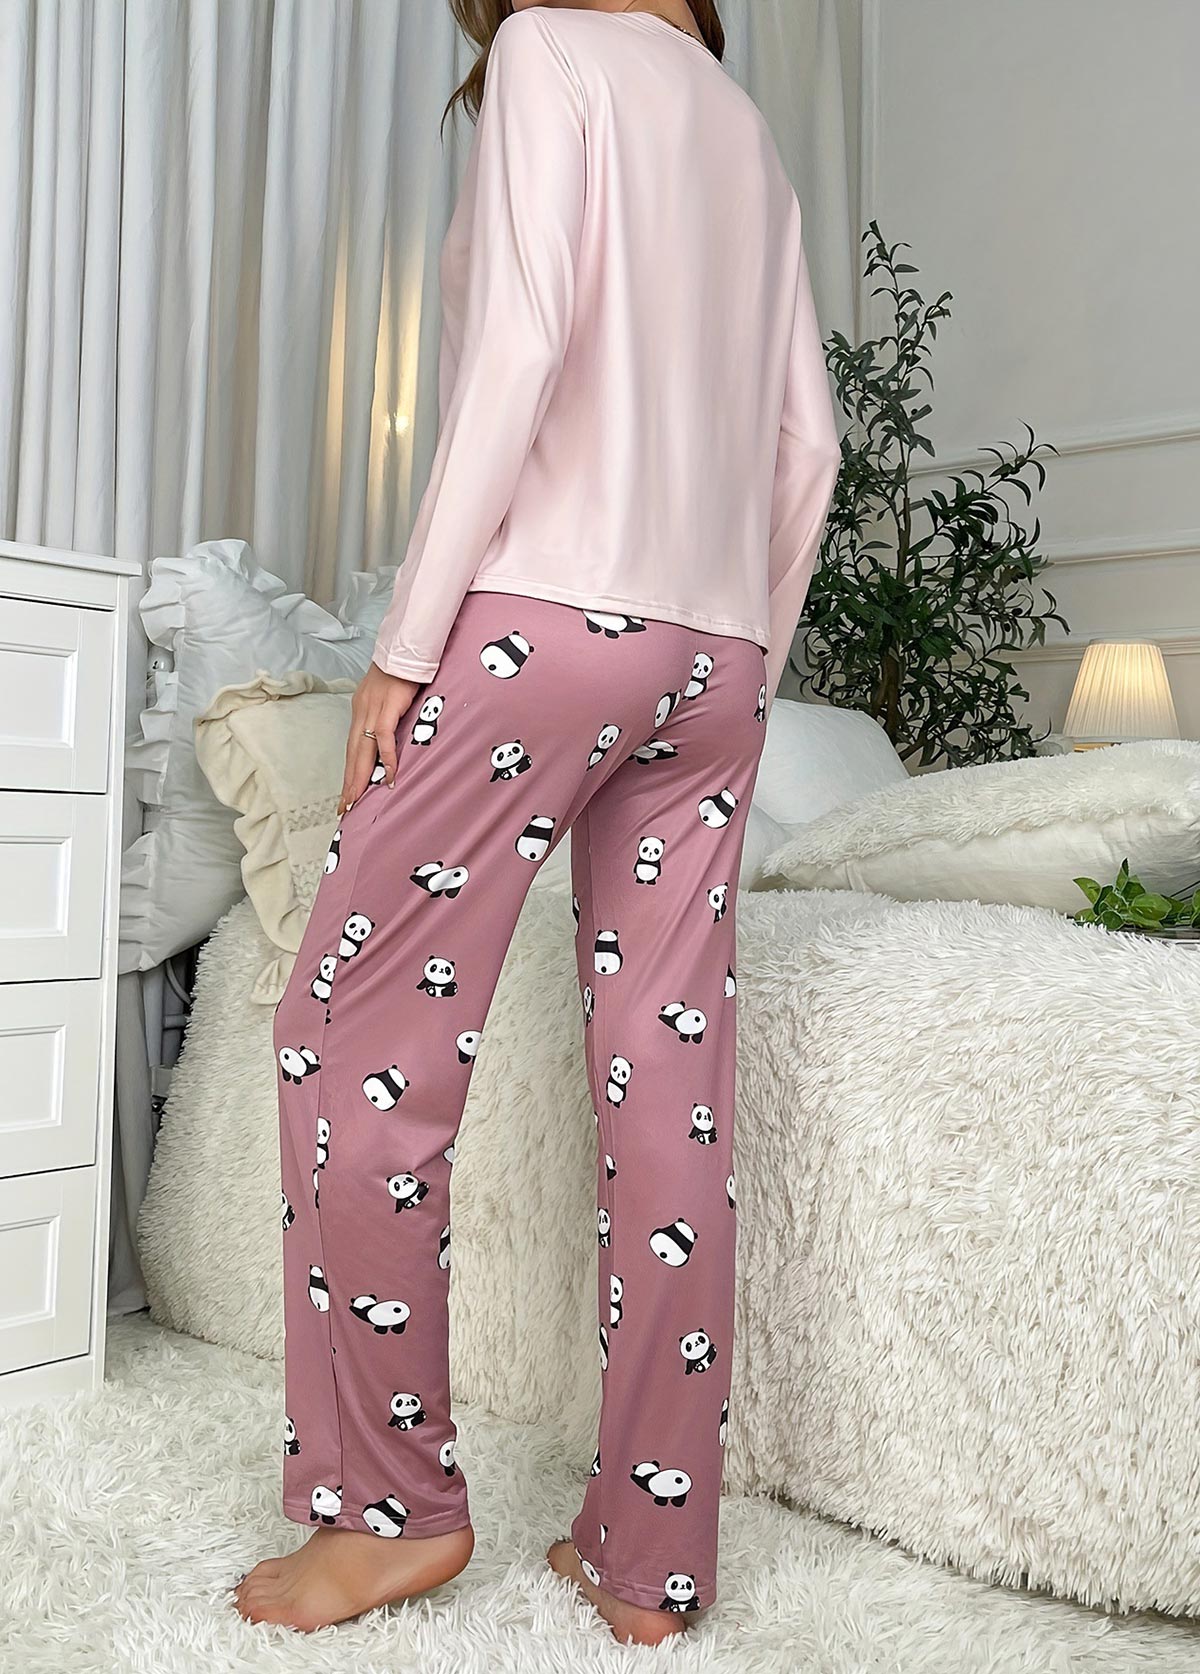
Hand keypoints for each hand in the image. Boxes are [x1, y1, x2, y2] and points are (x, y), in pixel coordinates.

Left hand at [339, 663, 419, 814]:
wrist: (404, 650)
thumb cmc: (401, 672)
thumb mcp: (388, 697)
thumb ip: (386, 716)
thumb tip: (390, 736)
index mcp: (361, 711)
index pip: (353, 748)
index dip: (350, 771)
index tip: (347, 793)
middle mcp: (361, 713)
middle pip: (353, 755)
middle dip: (349, 783)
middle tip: (345, 807)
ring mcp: (372, 711)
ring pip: (363, 751)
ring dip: (360, 778)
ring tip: (357, 800)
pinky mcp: (387, 709)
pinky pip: (384, 739)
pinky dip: (387, 758)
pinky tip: (390, 776)